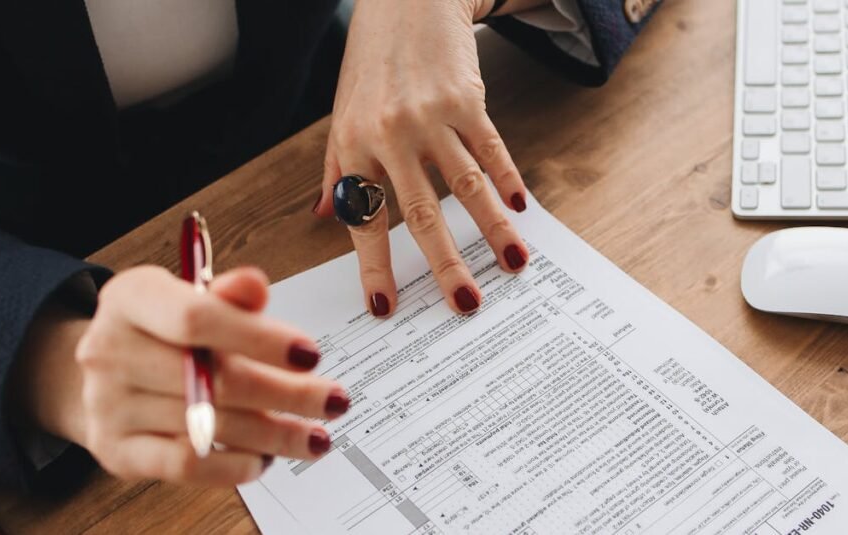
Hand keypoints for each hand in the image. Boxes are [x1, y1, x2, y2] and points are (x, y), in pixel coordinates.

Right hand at [41, 267, 347, 484]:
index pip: (197, 318)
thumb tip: (255, 286)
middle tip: (333, 401)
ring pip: (209, 426)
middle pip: (214, 379)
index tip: (311, 354)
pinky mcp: (117, 451)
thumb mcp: (193, 296)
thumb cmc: (165, 329)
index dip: (260, 338)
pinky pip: (186, 465)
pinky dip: (234, 464)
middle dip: (287, 394)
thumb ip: (231, 296)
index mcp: (131, 297)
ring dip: (274, 435)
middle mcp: (110, 350)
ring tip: (315, 437)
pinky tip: (265, 458)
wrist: (109, 370)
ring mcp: (108, 404)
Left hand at [313, 0, 529, 316]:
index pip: (364, 219)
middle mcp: (389, 134)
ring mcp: (430, 115)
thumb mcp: (341, 115)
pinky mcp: (466, 98)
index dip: (374, 267)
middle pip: (419, 212)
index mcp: (353, 145)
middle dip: (443, 263)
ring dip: (492, 227)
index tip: (387, 308)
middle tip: (464, 304)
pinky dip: (507, 179)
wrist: (404, 1)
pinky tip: (521, 208)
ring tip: (514, 262)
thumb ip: (335, 169)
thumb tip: (326, 216)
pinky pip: (491, 148)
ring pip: (465, 183)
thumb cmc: (369, 64)